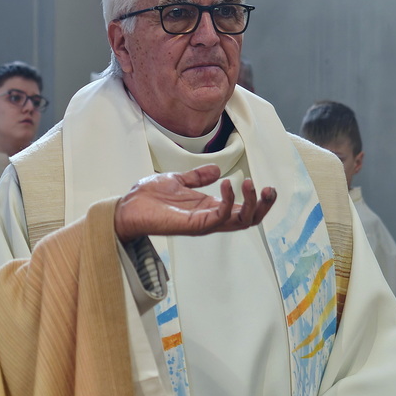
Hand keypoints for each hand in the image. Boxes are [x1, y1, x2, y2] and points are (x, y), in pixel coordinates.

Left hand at [115, 164, 276, 241]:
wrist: (127, 205)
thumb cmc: (148, 196)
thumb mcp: (177, 180)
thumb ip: (197, 177)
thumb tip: (216, 170)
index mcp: (209, 208)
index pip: (243, 210)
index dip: (258, 200)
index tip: (265, 184)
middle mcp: (210, 218)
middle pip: (249, 219)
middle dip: (264, 205)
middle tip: (268, 188)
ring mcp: (203, 223)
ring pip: (239, 222)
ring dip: (250, 203)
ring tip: (249, 183)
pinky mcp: (193, 225)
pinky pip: (219, 217)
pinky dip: (229, 202)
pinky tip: (227, 184)